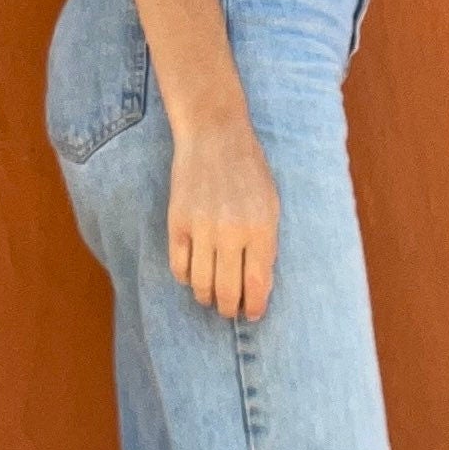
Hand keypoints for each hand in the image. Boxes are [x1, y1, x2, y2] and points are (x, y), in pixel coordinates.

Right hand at [167, 112, 280, 320]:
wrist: (214, 135)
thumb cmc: (249, 170)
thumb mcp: (271, 205)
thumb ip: (267, 244)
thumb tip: (259, 284)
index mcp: (261, 228)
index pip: (257, 284)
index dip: (255, 306)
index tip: (253, 314)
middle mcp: (231, 231)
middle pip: (228, 290)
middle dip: (230, 308)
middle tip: (231, 311)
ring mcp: (201, 227)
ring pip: (201, 283)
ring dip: (207, 297)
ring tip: (211, 298)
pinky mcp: (177, 221)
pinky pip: (178, 266)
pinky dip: (186, 278)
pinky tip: (194, 277)